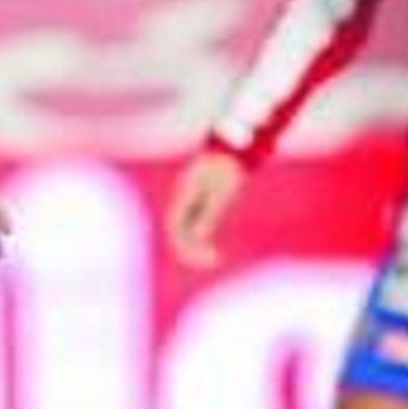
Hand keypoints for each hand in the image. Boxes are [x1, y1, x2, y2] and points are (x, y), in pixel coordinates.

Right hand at [164, 150, 247, 268]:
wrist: (233, 147)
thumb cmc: (229, 168)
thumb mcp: (222, 191)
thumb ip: (209, 213)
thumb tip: (198, 236)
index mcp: (184, 193)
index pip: (174, 225)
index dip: (185, 245)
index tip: (207, 257)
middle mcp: (182, 197)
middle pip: (176, 230)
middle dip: (190, 250)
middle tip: (212, 262)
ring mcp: (188, 199)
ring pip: (183, 228)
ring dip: (195, 245)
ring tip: (214, 258)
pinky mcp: (198, 200)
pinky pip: (192, 223)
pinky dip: (200, 237)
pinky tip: (212, 246)